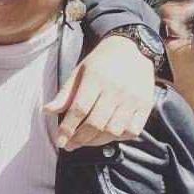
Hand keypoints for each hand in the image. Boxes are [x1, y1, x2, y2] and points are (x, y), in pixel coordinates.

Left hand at [46, 35, 154, 150]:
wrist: (133, 48)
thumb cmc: (101, 62)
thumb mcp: (79, 72)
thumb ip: (65, 94)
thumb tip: (47, 111)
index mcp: (96, 78)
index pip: (79, 109)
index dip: (68, 128)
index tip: (60, 141)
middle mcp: (116, 89)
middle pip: (96, 123)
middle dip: (80, 139)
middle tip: (71, 145)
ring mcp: (133, 98)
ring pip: (113, 130)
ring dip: (97, 141)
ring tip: (86, 141)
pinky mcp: (146, 105)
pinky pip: (132, 131)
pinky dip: (119, 138)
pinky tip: (108, 135)